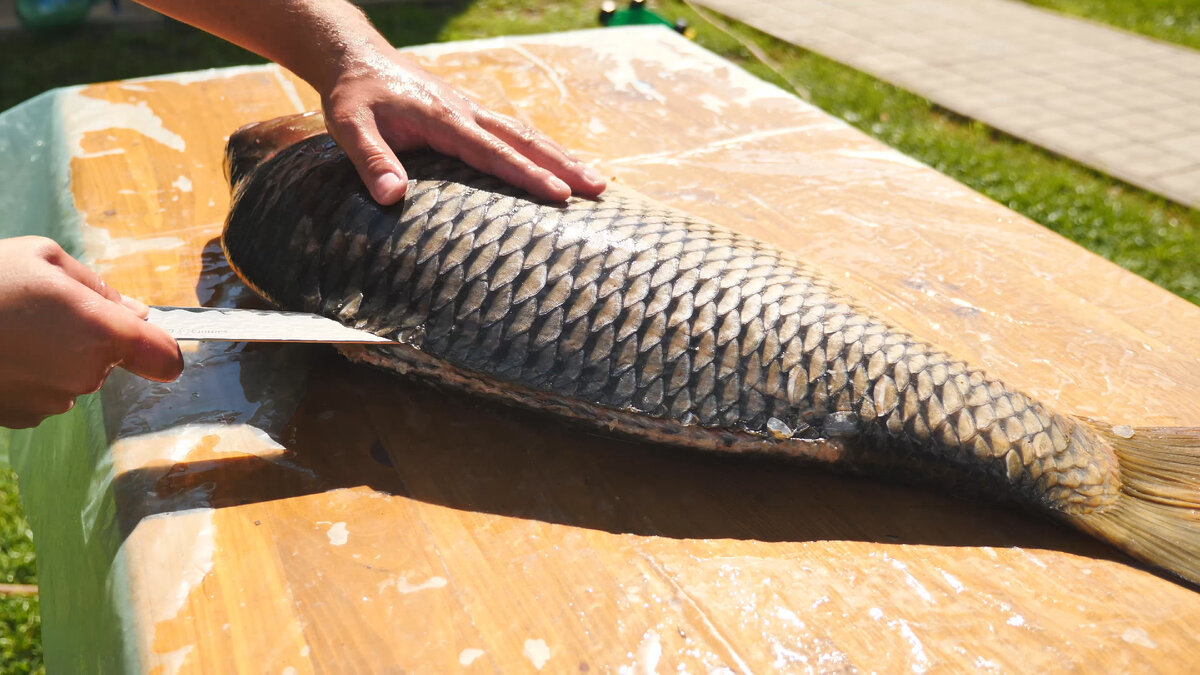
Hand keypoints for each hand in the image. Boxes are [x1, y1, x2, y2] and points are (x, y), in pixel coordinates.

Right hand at [0, 237, 182, 428]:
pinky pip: (41, 391)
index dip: (162, 348)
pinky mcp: (20, 417)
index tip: (152, 341)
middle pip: (110, 360)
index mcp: (100, 333)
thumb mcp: (43, 257)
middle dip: (90, 336)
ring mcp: (51, 401)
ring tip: (9, 326)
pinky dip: (27, 373)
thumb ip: (99, 288)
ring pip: (74, 375)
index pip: (164, 357)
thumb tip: (136, 313)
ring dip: (55, 354)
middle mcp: (84, 375)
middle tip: (42, 307)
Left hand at [320, 49, 607, 204]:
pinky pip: (514, 133)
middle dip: (563, 165)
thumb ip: (371, 160)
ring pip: (525, 134)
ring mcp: (472, 110)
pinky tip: (559, 165)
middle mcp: (466, 111)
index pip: (492, 151)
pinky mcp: (471, 114)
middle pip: (524, 139)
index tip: (558, 195)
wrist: (356, 57)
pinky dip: (543, 150)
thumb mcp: (348, 127)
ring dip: (561, 157)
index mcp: (443, 117)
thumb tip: (392, 198)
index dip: (526, 174)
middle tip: (599, 189)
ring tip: (596, 182)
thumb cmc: (353, 95)